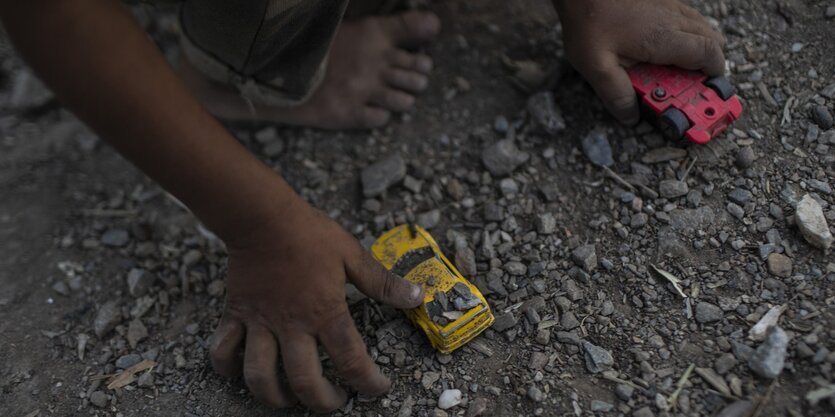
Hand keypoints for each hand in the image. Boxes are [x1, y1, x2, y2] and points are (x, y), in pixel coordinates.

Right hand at [208, 196, 423, 411]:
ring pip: (260, 376)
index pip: (351, 360)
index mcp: (325, 312)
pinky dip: (227, 367)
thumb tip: (417, 296)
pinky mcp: (236, 315)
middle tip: (336, 401)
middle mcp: (292, 325)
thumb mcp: (352, 254)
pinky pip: (222, 351)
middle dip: (323, 402)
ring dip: (275, 396)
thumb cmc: (309, 233)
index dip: (368, 382)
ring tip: (290, 398)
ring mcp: (260, 323)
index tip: (377, 388)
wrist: (262, 216)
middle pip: (305, 381)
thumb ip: (382, 282)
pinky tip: (240, 370)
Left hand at [554, 0, 725, 123]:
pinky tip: (658, 45)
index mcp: (665, 38)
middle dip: (706, 64)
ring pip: (700, 27)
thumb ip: (616, 94)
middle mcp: (674, 19)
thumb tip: (630, 116)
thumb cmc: (589, 22)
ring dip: (694, 47)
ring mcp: (670, 6)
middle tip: (685, 82)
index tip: (703, 90)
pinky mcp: (661, 0)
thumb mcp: (597, 68)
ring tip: (671, 66)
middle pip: (712, 41)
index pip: (710, 55)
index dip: (713, 75)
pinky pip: (685, 17)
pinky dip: (682, 33)